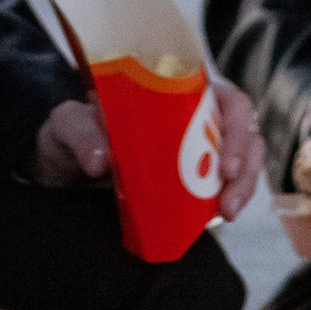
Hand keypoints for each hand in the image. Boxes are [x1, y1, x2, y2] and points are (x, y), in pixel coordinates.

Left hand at [38, 76, 264, 221]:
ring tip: (227, 212)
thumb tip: (101, 161)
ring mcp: (199, 148)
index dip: (238, 126)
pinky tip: (217, 218)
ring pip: (243, 161)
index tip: (226, 161)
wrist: (64, 161)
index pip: (228, 99)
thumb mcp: (70, 125)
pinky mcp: (193, 178)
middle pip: (244, 132)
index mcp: (179, 91)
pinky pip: (223, 186)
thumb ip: (82, 135)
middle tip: (229, 196)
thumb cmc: (74, 130)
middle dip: (246, 163)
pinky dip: (227, 200)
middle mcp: (197, 116)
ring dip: (244, 186)